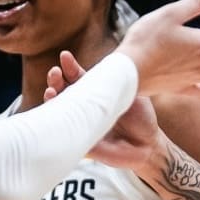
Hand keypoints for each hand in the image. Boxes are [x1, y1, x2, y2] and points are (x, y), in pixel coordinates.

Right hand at [46, 51, 164, 172]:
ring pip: (59, 110)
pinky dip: (56, 124)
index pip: (76, 77)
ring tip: (51, 91)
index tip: (65, 56)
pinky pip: (64, 133)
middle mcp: (84, 106)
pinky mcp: (80, 142)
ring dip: (51, 99)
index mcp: (93, 91)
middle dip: (55, 80)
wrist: (148, 143)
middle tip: (55, 73)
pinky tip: (54, 114)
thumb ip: (115, 80)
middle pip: (63, 90)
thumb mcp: (130, 92)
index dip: (69, 67)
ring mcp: (80, 123)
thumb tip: (103, 66)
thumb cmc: (140, 116)